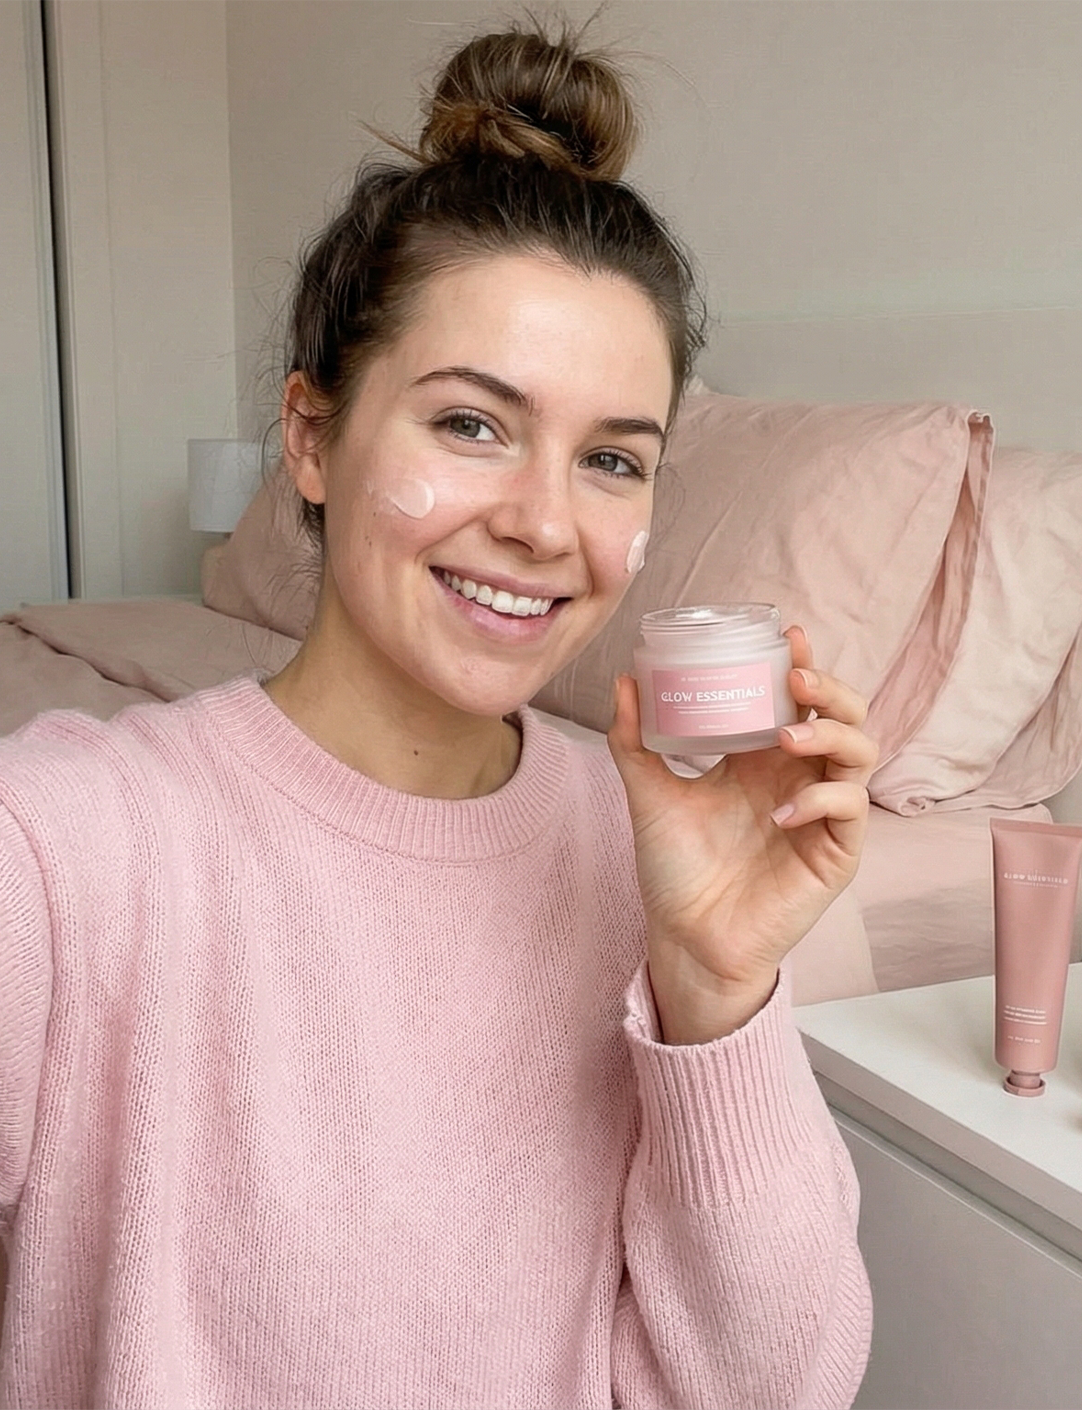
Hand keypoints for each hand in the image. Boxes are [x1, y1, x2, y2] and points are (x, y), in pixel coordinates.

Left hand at [607, 627, 877, 1043]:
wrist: (684, 937)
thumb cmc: (674, 870)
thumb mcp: (649, 794)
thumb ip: (635, 741)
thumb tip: (626, 682)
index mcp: (762, 758)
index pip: (798, 700)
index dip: (802, 663)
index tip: (786, 633)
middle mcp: (799, 778)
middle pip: (844, 716)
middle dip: (830, 689)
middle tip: (796, 678)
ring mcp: (822, 814)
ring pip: (860, 754)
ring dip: (831, 735)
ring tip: (788, 735)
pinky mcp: (836, 854)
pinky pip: (849, 810)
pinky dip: (819, 800)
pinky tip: (779, 810)